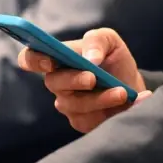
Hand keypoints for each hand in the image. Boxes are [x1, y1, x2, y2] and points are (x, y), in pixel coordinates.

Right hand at [18, 28, 151, 132]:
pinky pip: (90, 120)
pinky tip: (130, 100)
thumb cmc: (114, 60)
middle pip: (53, 83)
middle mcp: (58, 82)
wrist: (132, 85)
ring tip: (122, 92)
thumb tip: (90, 58)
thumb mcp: (110, 41)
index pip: (30, 59)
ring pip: (73, 104)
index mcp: (57, 58)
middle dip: (74, 80)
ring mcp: (67, 104)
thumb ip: (97, 41)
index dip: (34, 60)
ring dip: (99, 98)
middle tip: (93, 78)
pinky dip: (113, 110)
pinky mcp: (81, 122)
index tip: (49, 62)